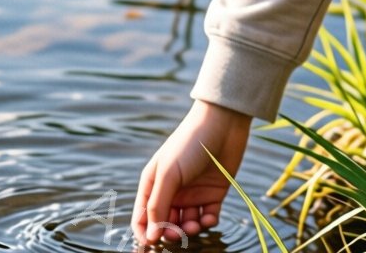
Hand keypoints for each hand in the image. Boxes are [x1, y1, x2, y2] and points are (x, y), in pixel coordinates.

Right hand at [131, 100, 251, 247]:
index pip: (143, 217)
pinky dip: (208, 222)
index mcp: (154, 183)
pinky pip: (208, 217)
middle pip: (166, 223)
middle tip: (179, 233)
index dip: (145, 233)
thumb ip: (158, 206)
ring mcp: (193, 193)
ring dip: (191, 229)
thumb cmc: (189, 144)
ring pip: (187, 223)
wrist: (222, 124)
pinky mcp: (213, 194)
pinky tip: (210, 217)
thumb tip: (151, 237)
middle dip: (171, 232)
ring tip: (196, 224)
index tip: (152, 244)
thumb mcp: (169, 174)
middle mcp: (172, 191)